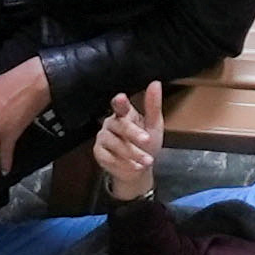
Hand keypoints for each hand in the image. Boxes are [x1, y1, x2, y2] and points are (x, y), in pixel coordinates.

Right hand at [93, 83, 164, 202]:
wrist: (139, 171)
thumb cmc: (146, 145)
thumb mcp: (155, 125)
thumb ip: (153, 106)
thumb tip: (155, 83)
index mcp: (124, 114)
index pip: (120, 105)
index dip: (120, 102)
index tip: (121, 98)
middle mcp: (111, 124)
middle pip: (119, 125)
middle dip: (134, 133)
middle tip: (147, 140)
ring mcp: (103, 138)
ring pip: (114, 143)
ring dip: (133, 153)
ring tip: (147, 160)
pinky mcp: (99, 153)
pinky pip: (108, 156)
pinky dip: (124, 163)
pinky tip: (135, 166)